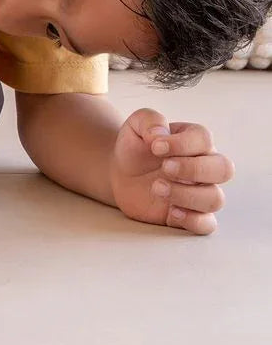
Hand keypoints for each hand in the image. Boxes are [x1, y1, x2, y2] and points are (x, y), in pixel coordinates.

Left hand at [109, 107, 234, 234]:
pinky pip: (207, 224)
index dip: (181, 143)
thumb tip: (160, 133)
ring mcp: (200, 192)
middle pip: (223, 169)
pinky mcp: (190, 215)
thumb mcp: (136, 126)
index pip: (203, 139)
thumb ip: (149, 120)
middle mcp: (204, 167)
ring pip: (215, 199)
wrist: (121, 173)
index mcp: (194, 141)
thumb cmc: (134, 147)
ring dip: (186, 194)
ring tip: (156, 188)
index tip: (155, 146)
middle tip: (165, 168)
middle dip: (193, 169)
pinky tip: (171, 211)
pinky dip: (193, 220)